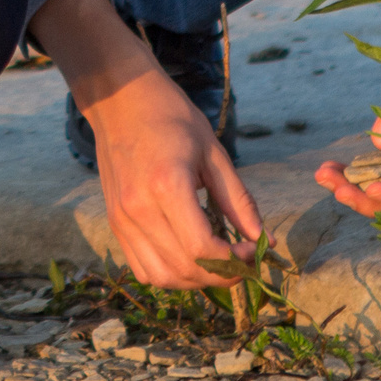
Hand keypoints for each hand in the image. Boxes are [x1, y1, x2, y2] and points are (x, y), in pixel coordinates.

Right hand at [31, 0, 258, 287]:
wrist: (121, 100)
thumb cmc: (171, 117)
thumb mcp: (213, 152)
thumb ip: (238, 200)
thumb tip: (265, 240)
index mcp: (166, 186)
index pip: (202, 250)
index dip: (235, 261)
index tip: (253, 251)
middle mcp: (139, 209)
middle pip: (184, 270)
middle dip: (221, 275)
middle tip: (242, 260)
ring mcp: (122, 219)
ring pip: (161, 277)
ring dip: (195, 280)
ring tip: (216, 261)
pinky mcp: (115, 222)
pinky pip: (143, 268)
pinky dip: (169, 274)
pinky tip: (188, 256)